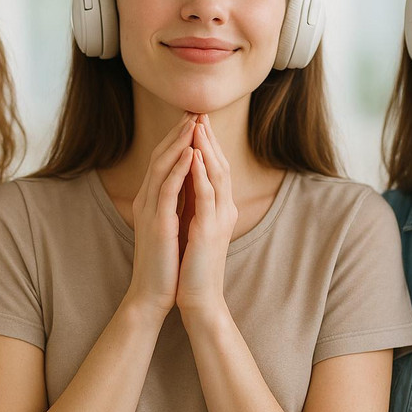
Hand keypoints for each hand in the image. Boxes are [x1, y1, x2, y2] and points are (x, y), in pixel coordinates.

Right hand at [127, 112, 195, 319]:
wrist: (153, 294)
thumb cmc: (165, 263)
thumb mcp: (171, 226)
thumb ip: (175, 204)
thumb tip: (188, 186)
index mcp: (151, 200)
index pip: (163, 160)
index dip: (177, 139)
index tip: (193, 120)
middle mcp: (147, 200)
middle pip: (160, 156)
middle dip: (178, 133)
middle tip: (194, 111)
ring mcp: (150, 210)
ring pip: (162, 167)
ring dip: (178, 143)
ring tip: (193, 123)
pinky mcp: (158, 223)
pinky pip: (167, 189)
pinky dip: (179, 168)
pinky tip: (189, 153)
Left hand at [176, 114, 237, 315]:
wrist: (197, 298)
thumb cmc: (192, 267)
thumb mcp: (193, 229)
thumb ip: (195, 206)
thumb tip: (186, 185)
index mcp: (219, 208)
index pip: (215, 168)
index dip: (207, 144)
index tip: (195, 122)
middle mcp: (225, 209)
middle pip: (219, 164)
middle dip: (208, 138)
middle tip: (198, 112)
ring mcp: (219, 218)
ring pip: (216, 174)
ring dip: (206, 147)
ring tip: (196, 125)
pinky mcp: (209, 229)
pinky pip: (207, 195)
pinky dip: (200, 172)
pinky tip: (194, 155)